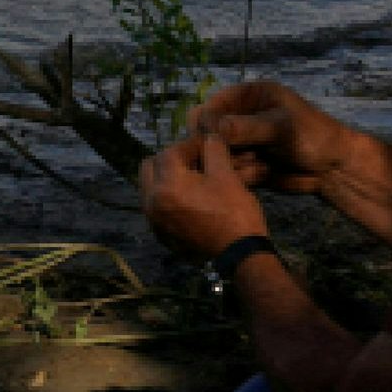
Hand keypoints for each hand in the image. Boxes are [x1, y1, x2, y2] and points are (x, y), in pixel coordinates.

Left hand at [139, 129, 269, 260]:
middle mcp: (151, 202)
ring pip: (150, 185)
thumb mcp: (226, 175)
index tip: (207, 144)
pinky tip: (189, 195)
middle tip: (194, 160)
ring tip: (192, 176)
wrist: (241, 255)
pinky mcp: (160, 232)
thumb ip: (213, 149)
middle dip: (171, 158)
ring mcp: (153, 219)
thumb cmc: (234, 213)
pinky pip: (155, 204)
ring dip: (167, 176)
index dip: (190, 145)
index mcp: (165, 186)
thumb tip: (207, 136)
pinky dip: (167, 195)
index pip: (170, 152)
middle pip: (151, 166)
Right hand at [192, 79, 345, 194]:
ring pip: (217, 155)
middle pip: (208, 132)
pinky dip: (243, 174)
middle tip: (246, 154)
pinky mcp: (247, 164)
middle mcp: (241, 118)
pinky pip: (231, 171)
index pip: (211, 106)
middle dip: (221, 146)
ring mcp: (243, 142)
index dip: (207, 122)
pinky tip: (264, 173)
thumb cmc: (314, 136)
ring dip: (234, 162)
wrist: (336, 169)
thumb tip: (210, 126)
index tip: (212, 138)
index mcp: (248, 97)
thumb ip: (246, 127)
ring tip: (261, 163)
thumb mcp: (281, 127)